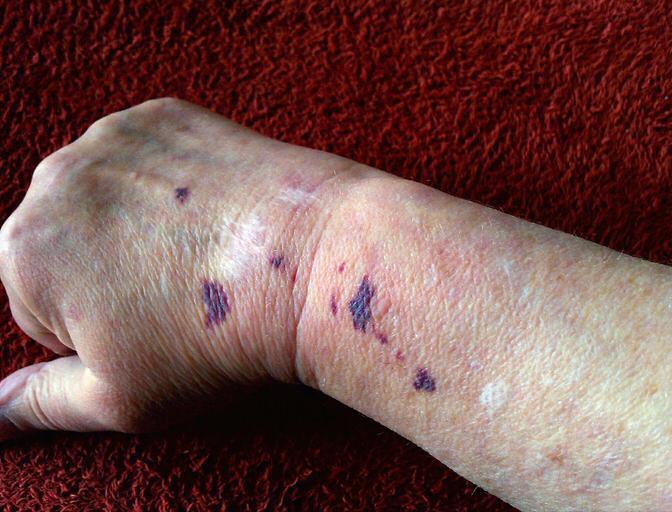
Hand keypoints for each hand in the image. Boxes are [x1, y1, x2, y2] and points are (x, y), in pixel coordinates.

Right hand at [0, 98, 355, 437]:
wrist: (312, 266)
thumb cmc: (217, 342)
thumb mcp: (117, 399)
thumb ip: (38, 404)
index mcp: (23, 251)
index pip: (40, 308)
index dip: (98, 331)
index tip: (154, 331)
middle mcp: (54, 178)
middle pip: (71, 247)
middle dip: (111, 275)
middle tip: (181, 296)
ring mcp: (114, 136)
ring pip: (109, 201)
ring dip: (141, 227)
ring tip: (203, 256)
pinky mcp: (166, 114)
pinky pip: (150, 161)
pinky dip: (174, 187)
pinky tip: (216, 215)